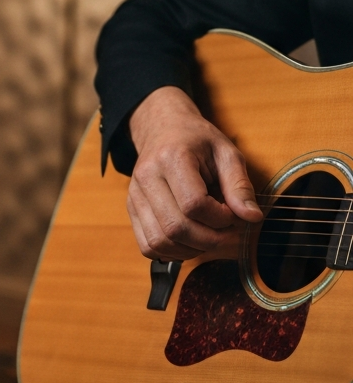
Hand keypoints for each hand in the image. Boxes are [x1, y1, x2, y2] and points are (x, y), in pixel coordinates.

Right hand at [127, 86, 262, 260]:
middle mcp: (146, 178)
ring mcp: (135, 195)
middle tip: (227, 232)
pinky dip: (171, 252)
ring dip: (190, 249)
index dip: (220, 218)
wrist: (163, 129)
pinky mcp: (131, 208)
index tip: (233, 214)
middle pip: (176, 228)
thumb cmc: (198, 141)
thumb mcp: (227, 153)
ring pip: (159, 241)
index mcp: (172, 158)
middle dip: (210, 240)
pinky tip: (189, 241)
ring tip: (208, 236)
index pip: (194, 204)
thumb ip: (239, 185)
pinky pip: (147, 245)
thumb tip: (251, 218)